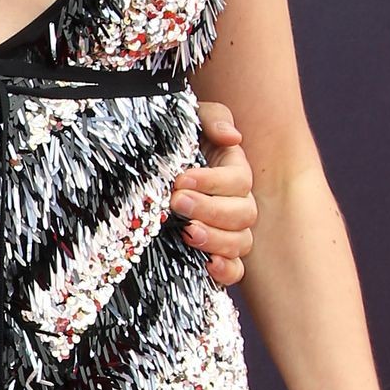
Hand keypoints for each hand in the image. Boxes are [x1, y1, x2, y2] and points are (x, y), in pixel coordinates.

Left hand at [171, 101, 257, 285]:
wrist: (146, 167)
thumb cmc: (171, 141)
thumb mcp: (190, 119)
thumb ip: (213, 119)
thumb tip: (232, 137)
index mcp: (233, 171)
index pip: (238, 181)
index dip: (212, 182)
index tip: (181, 180)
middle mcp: (235, 203)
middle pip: (243, 214)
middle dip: (210, 209)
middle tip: (177, 203)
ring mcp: (228, 231)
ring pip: (241, 242)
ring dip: (216, 239)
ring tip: (187, 233)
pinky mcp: (215, 254)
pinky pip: (235, 270)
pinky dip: (226, 270)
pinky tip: (208, 266)